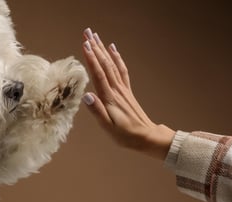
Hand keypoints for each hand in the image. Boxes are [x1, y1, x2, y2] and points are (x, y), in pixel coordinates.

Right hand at [81, 28, 174, 159]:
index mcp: (110, 98)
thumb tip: (87, 96)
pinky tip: (112, 49)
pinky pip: (121, 70)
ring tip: (95, 36)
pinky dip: (116, 57)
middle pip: (105, 65)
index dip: (91, 59)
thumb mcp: (108, 127)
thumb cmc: (125, 135)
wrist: (146, 137)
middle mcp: (116, 90)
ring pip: (112, 64)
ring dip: (103, 49)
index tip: (85, 44)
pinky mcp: (126, 91)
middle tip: (87, 33)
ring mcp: (122, 89)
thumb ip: (97, 111)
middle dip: (96, 48)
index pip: (99, 74)